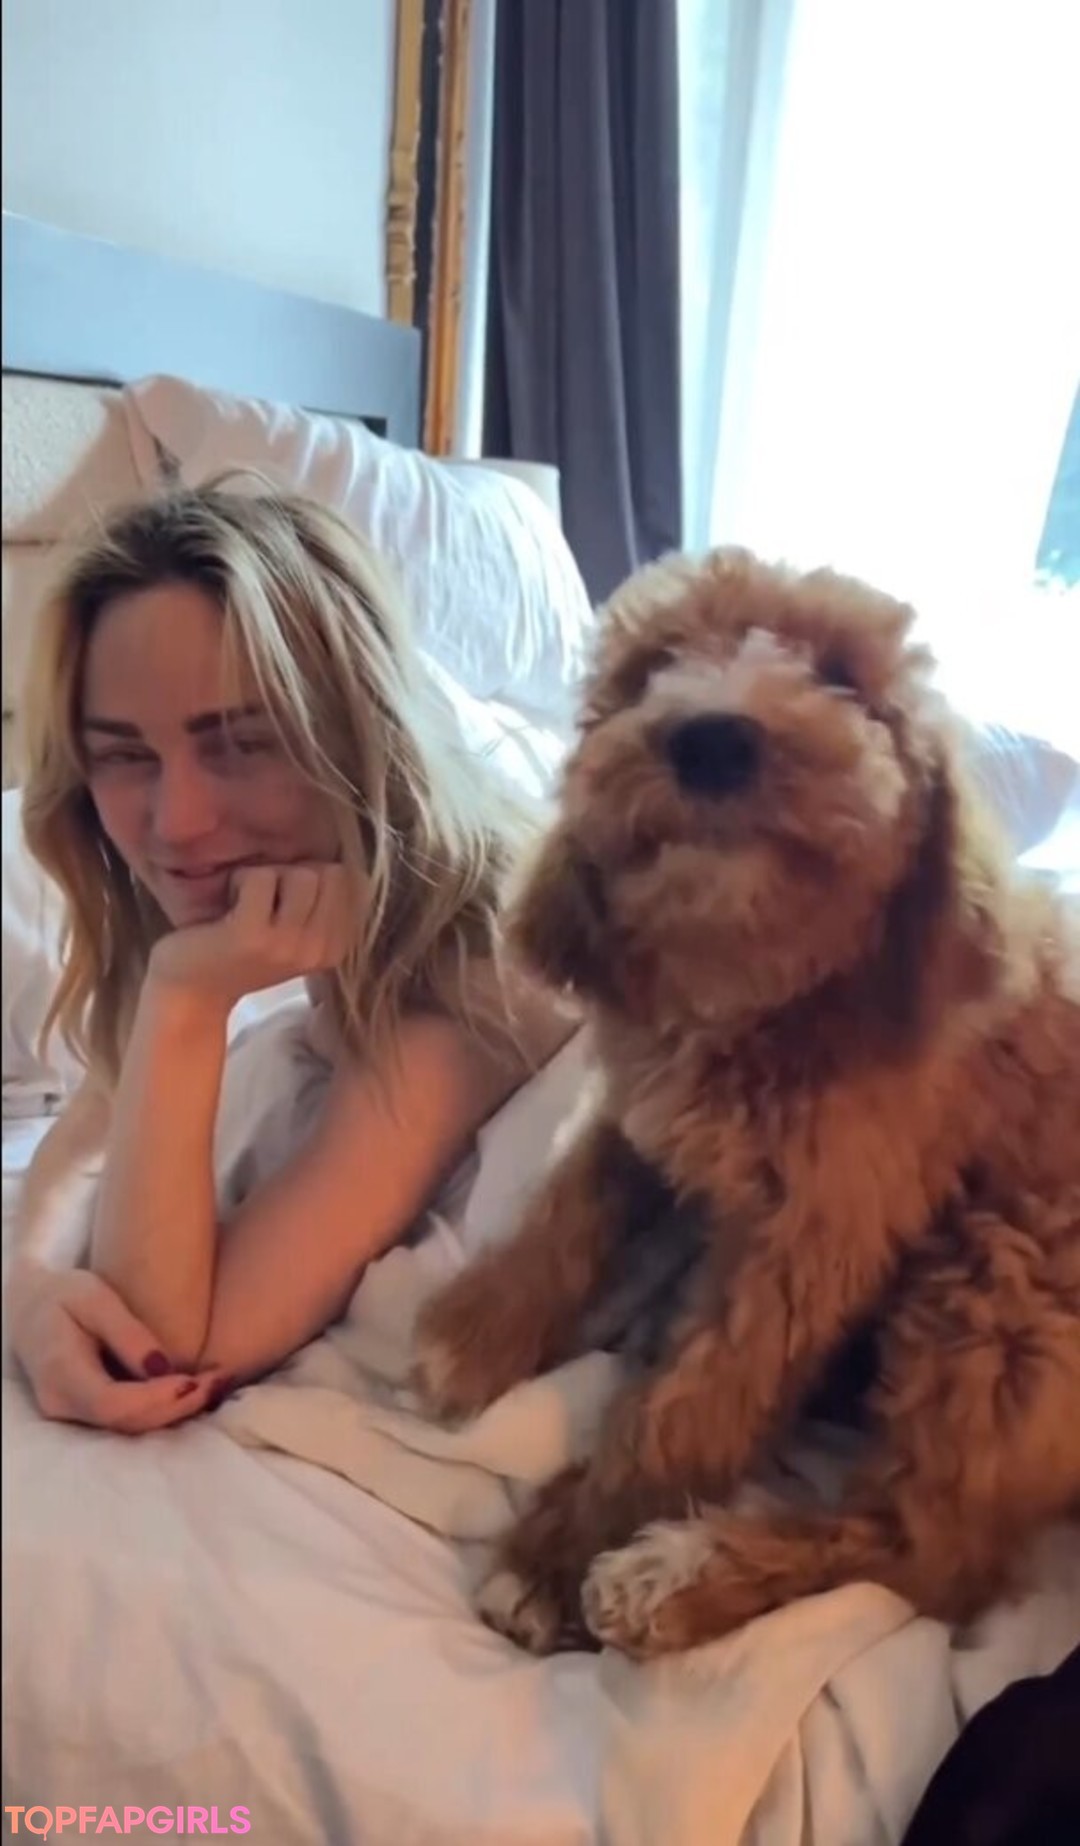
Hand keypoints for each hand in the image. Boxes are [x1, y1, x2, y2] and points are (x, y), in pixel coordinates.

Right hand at [8, 1265, 229, 1433]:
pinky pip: (126, 1418)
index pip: (111, 1403)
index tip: (195, 1381)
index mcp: (60, 1371)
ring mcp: (70, 1412)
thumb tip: (164, 1369)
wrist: (29, 1307)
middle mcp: (61, 1402)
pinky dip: (163, 1408)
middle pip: (126, 1421)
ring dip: (177, 1410)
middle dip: (178, 1406)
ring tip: (218, 1384)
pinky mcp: (85, 1412)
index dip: (156, 1399)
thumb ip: (127, 1334)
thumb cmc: (63, 1293)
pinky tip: (196, 1390)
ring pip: (129, 1426)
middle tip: (220, 1380)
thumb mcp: (94, 1297)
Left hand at [150, 863, 353, 1005]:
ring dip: (268, 877)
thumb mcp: (296, 934)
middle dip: (295, 874)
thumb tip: (346, 865)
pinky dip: (240, 881)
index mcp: (335, 949)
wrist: (191, 992)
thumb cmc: (241, 953)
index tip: (289, 904)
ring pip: (301, 874)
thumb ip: (324, 906)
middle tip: (265, 902)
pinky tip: (228, 909)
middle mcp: (319, 951)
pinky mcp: (252, 936)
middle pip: (332, 873)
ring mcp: (287, 945)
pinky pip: (261, 877)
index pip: (354, 882)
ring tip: (247, 905)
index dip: (318, 877)